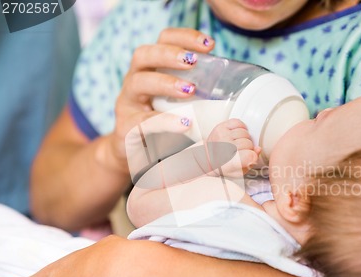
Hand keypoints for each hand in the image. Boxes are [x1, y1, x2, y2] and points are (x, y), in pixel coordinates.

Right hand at [107, 28, 214, 171]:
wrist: (135, 157)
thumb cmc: (164, 126)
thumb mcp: (179, 105)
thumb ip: (197, 92)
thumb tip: (234, 88)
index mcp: (150, 69)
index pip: (162, 41)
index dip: (184, 37)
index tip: (210, 44)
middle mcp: (134, 81)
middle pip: (144, 55)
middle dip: (169, 54)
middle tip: (193, 61)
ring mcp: (127, 104)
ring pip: (139, 83)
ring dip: (165, 82)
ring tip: (190, 90)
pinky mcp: (126, 129)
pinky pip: (142, 122)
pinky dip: (164, 121)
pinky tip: (185, 124)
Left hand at [207, 119, 260, 173]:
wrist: (207, 158)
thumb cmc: (224, 166)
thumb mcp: (239, 171)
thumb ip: (251, 162)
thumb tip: (257, 149)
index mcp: (230, 162)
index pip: (249, 155)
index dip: (253, 155)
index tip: (250, 157)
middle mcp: (225, 148)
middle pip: (249, 143)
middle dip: (248, 147)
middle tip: (240, 151)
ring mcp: (222, 136)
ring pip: (245, 133)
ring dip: (244, 138)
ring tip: (237, 143)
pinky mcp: (220, 127)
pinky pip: (238, 122)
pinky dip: (240, 127)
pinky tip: (236, 134)